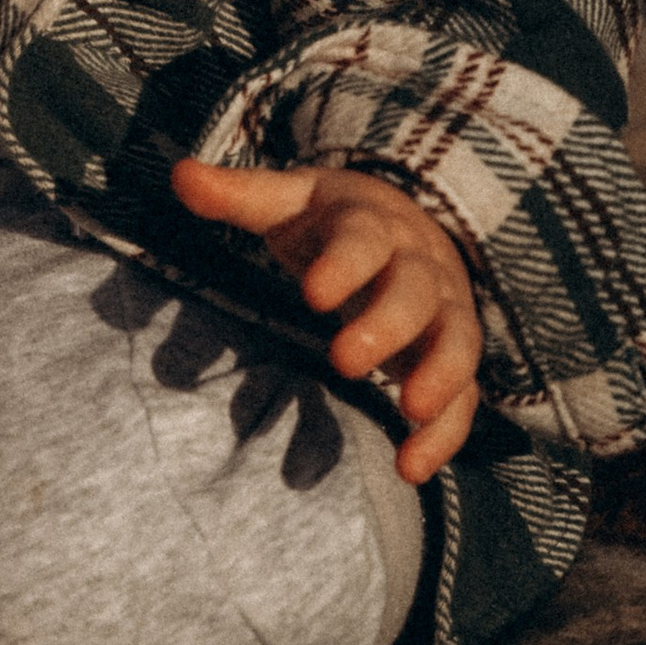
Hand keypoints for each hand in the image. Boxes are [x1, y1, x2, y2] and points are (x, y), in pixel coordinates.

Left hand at [170, 157, 481, 483]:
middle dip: (385, 326)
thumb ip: (239, 194)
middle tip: (343, 360)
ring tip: (410, 410)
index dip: (344, 265)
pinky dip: (445, 434)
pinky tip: (409, 469)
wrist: (410, 226)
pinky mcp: (452, 358)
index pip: (364, 240)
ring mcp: (444, 314)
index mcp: (373, 226)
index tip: (313, 293)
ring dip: (439, 377)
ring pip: (456, 343)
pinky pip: (465, 396)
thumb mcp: (290, 200)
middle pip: (413, 294)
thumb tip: (180, 175)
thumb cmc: (335, 220)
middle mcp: (418, 268)